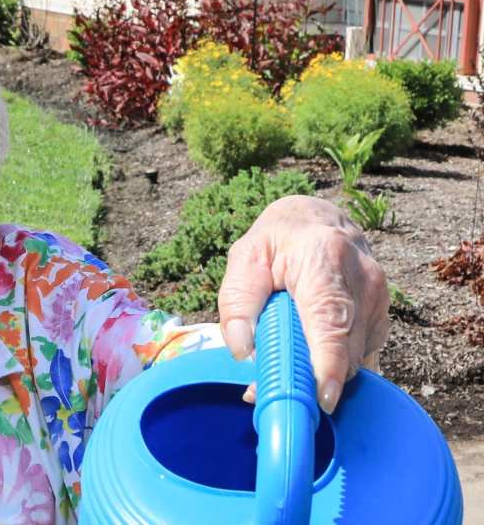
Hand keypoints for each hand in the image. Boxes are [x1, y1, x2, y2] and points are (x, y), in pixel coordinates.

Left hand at [218, 195, 389, 413]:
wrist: (316, 220)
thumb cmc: (276, 241)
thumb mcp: (244, 261)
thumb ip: (237, 304)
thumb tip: (242, 351)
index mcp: (325, 259)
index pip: (332, 321)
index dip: (329, 365)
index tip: (322, 397)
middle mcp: (362, 280)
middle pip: (345, 349)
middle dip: (311, 379)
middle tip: (270, 390)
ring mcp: (378, 299)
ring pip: (355, 358)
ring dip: (321, 374)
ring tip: (282, 368)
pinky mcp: (381, 315)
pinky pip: (362, 355)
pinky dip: (335, 367)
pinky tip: (309, 360)